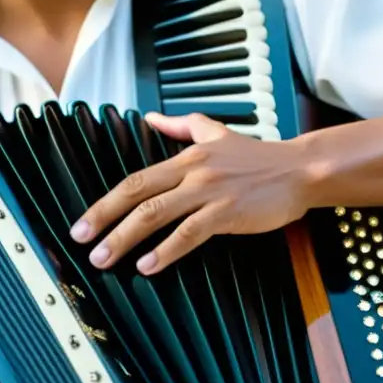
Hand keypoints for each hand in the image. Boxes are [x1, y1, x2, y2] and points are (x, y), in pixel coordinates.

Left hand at [69, 112, 311, 274]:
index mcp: (185, 157)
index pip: (135, 180)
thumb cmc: (259, 158)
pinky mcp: (228, 212)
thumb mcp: (217, 132)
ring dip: (126, 238)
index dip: (105, 202)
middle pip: (137, 194)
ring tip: (105, 260)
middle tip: (81, 242)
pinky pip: (190, 233)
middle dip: (104, 219)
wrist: (301, 169)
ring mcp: (209, 191)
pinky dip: (166, 250)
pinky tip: (148, 266)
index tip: (82, 224)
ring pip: (157, 213)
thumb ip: (182, 125)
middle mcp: (192, 171)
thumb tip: (151, 116)